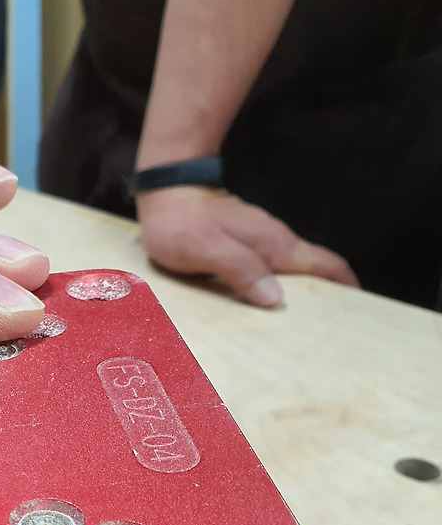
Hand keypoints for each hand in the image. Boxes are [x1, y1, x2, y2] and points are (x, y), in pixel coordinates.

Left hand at [136, 186, 357, 306]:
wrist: (166, 192)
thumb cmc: (181, 224)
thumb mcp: (206, 250)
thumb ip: (240, 270)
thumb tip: (276, 299)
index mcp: (274, 245)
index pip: (327, 265)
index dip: (347, 288)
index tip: (357, 314)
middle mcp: (276, 242)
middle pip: (315, 273)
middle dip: (326, 299)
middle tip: (324, 332)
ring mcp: (262, 242)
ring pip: (293, 272)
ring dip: (300, 296)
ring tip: (297, 328)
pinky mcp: (246, 244)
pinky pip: (271, 269)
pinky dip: (277, 288)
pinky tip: (265, 307)